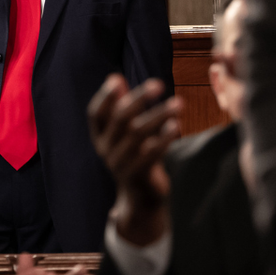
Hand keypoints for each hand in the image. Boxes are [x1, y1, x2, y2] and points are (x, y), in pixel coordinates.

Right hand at [87, 74, 180, 245]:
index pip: (96, 114)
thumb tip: (114, 77)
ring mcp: (120, 164)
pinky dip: (164, 138)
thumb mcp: (124, 132)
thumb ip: (120, 107)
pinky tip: (176, 125)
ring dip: (159, 115)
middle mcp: (106, 150)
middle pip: (120, 119)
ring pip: (138, 134)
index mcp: (100, 138)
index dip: (104, 97)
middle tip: (158, 83)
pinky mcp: (137, 175)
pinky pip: (151, 154)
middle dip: (138, 99)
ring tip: (179, 102)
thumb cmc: (135, 156)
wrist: (141, 197)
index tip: (117, 79)